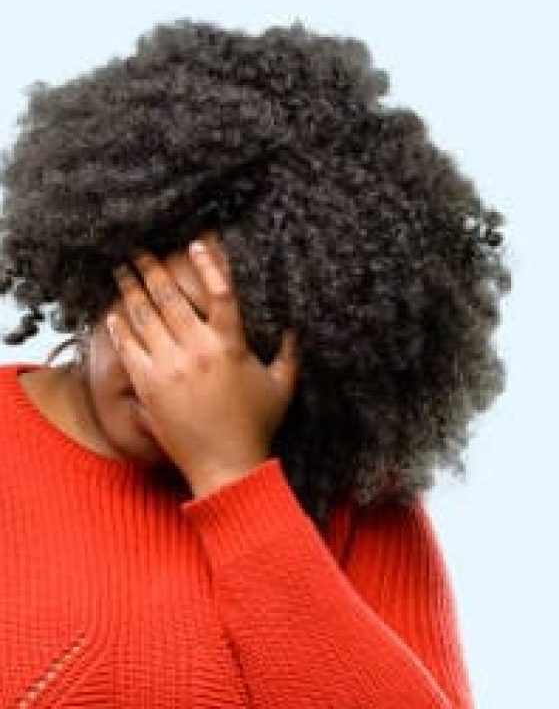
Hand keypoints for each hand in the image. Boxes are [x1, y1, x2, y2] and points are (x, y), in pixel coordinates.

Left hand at [106, 233, 299, 495]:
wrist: (226, 465)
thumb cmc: (257, 426)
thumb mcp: (283, 386)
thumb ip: (289, 352)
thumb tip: (296, 325)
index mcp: (231, 345)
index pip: (220, 292)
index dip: (209, 264)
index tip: (196, 243)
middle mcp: (198, 350)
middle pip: (171, 297)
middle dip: (153, 268)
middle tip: (140, 248)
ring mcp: (170, 367)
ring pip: (145, 317)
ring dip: (131, 289)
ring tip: (121, 270)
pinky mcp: (150, 386)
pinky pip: (129, 348)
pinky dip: (120, 327)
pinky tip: (113, 312)